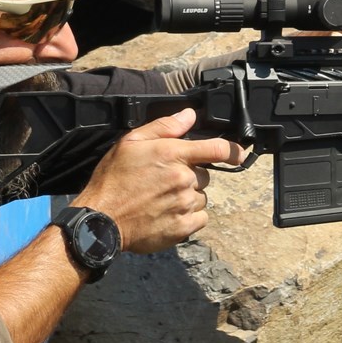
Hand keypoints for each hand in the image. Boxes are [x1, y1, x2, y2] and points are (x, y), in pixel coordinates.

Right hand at [73, 110, 245, 253]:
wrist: (102, 220)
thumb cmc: (113, 180)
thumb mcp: (131, 143)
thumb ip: (164, 128)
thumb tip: (190, 115)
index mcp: (172, 155)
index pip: (217, 149)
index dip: (233, 150)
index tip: (239, 154)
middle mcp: (183, 179)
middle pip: (204, 175)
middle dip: (190, 176)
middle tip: (163, 182)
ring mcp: (184, 204)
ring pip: (201, 197)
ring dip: (188, 197)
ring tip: (161, 200)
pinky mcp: (183, 227)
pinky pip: (200, 218)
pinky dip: (189, 217)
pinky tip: (167, 214)